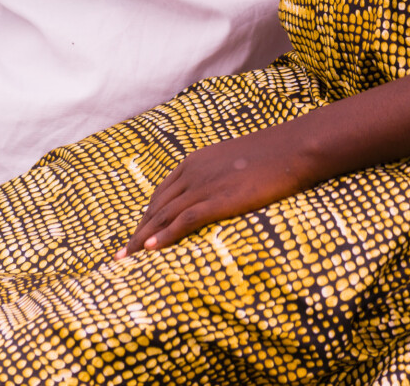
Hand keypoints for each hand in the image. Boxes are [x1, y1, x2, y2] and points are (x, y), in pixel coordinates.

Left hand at [115, 123, 316, 257]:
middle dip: (137, 232)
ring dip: (142, 238)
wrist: (289, 150)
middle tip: (120, 255)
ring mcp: (205, 186)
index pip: (160, 194)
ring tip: (127, 258)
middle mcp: (193, 173)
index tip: (135, 236)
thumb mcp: (231, 161)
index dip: (145, 217)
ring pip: (164, 215)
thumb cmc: (267, 156)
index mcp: (194, 162)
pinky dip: (165, 235)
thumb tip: (209, 194)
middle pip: (156, 207)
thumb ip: (214, 175)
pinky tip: (151, 249)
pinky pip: (184, 220)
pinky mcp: (219, 200)